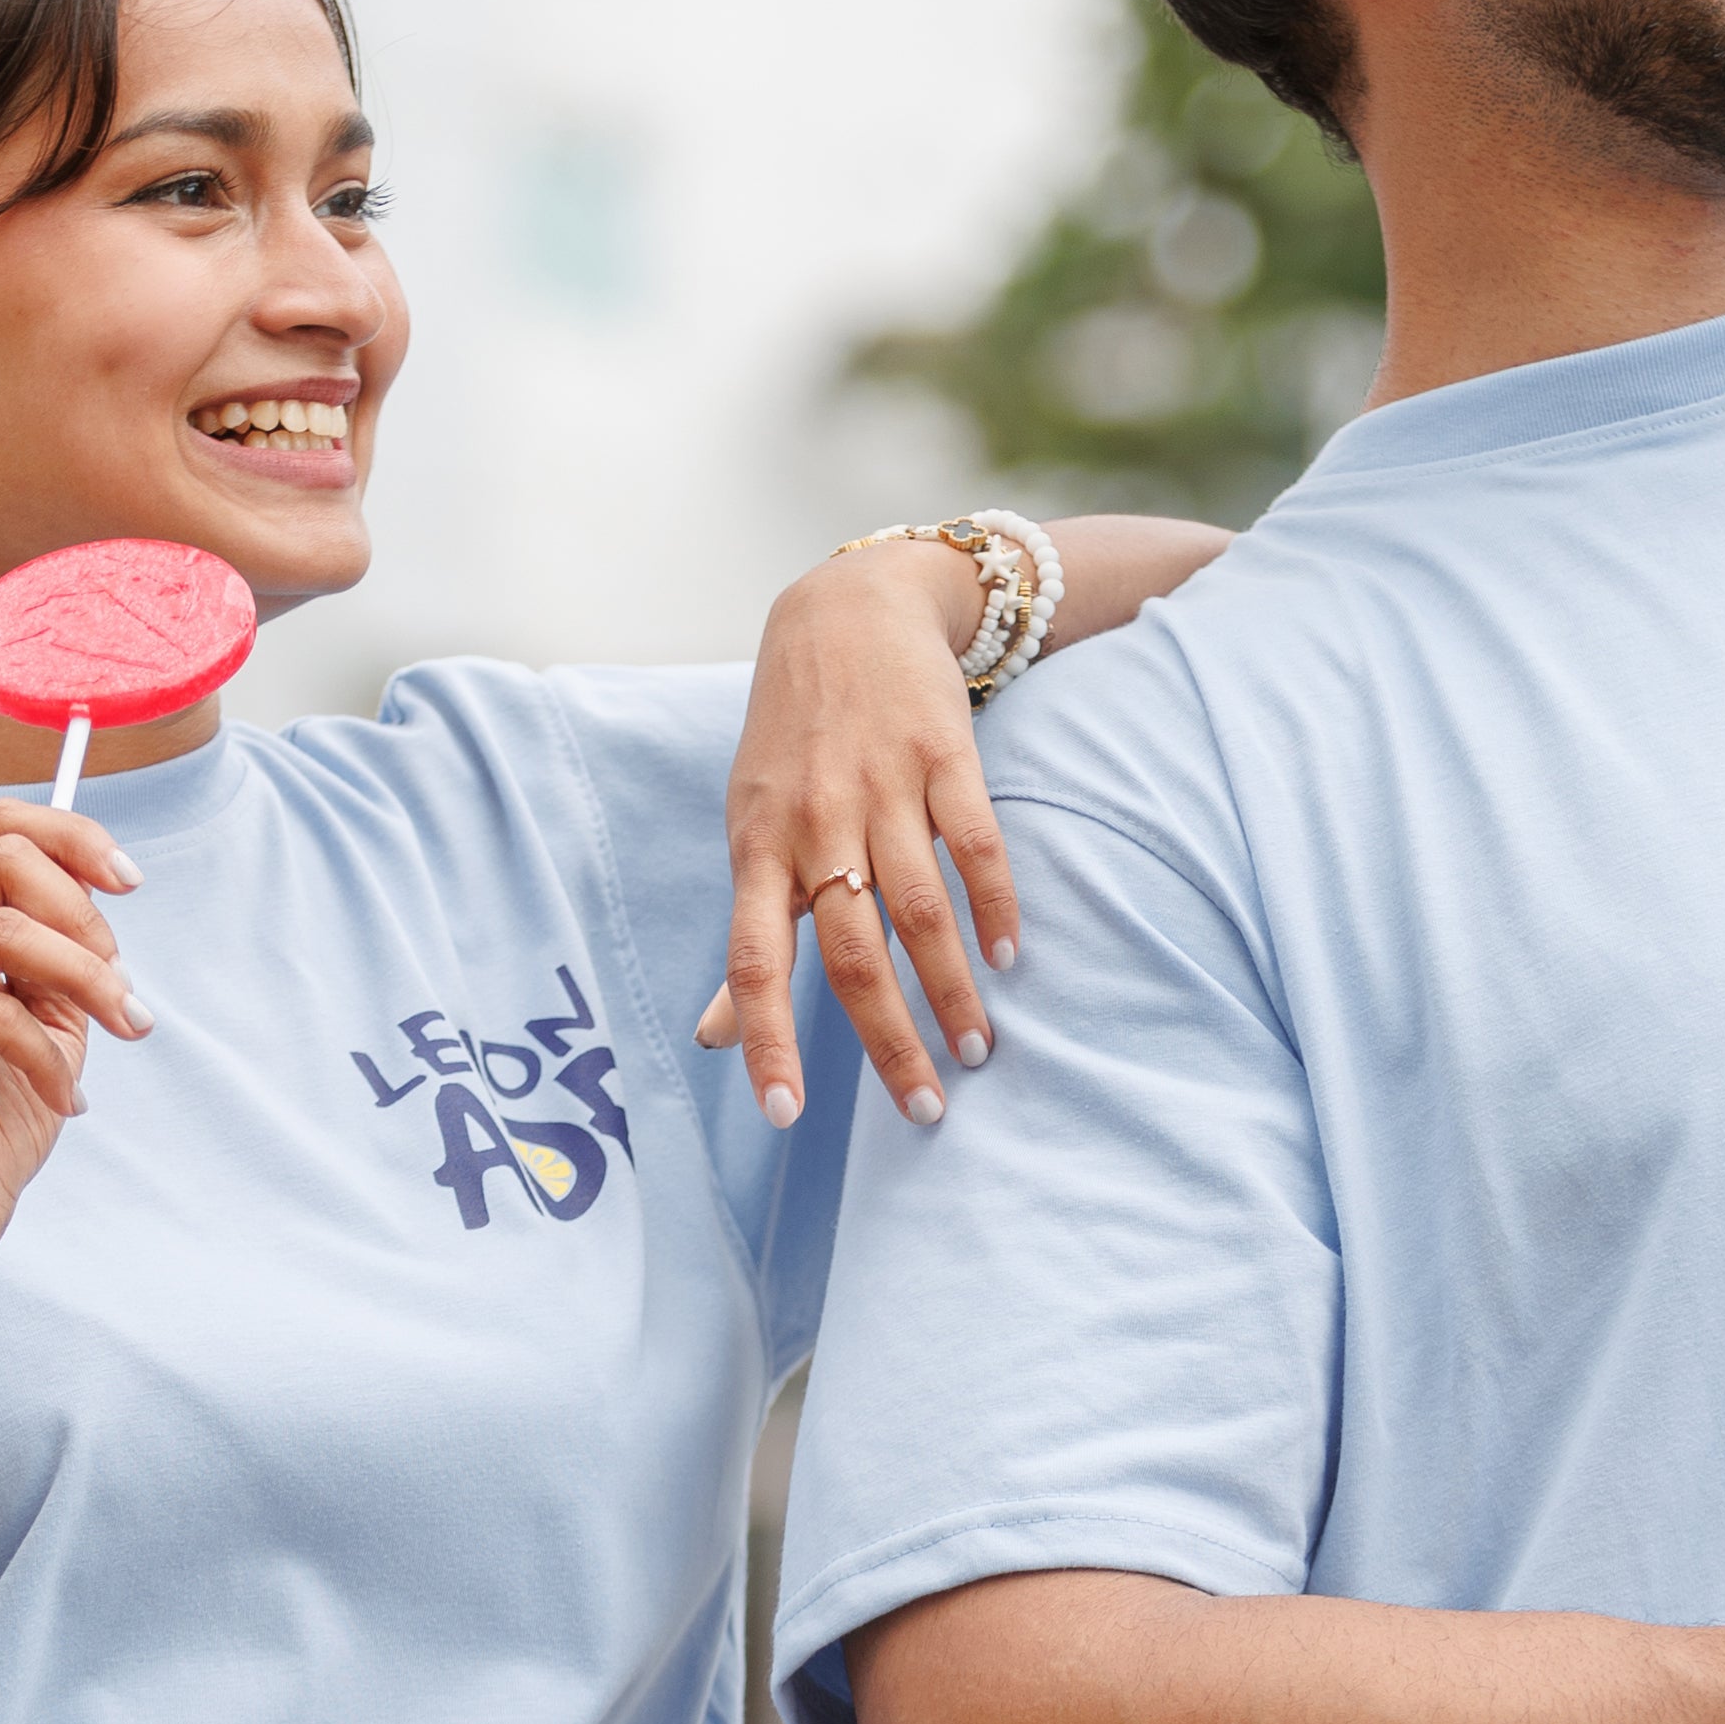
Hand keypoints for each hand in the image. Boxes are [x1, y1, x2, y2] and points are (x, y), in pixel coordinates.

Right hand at [0, 803, 148, 1347]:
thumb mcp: (46, 1012)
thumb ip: (61, 943)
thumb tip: (102, 877)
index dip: (73, 839)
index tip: (130, 883)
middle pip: (3, 859)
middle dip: (86, 921)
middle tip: (121, 991)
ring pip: (8, 930)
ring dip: (86, 982)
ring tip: (121, 1031)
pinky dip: (46, 1051)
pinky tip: (66, 1097)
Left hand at [695, 545, 1018, 1131]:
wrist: (846, 609)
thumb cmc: (793, 739)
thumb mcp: (752, 825)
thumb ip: (751, 929)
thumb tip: (715, 1035)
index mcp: (759, 846)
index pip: (754, 961)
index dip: (766, 1039)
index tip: (784, 1114)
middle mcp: (816, 821)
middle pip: (850, 953)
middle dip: (888, 1040)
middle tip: (927, 1108)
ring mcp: (882, 786)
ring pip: (918, 910)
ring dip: (951, 989)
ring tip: (978, 1046)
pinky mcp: (943, 754)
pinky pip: (975, 845)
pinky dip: (995, 905)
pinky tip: (1009, 956)